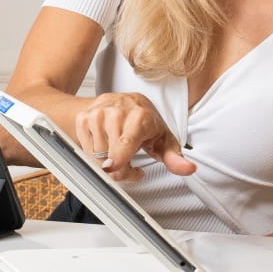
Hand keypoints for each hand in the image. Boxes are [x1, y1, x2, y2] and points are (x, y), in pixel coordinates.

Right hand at [74, 93, 195, 182]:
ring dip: (107, 163)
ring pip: (96, 156)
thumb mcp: (164, 139)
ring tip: (119, 153)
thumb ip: (175, 158)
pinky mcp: (83, 118)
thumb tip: (188, 169)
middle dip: (120, 170)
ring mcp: (98, 114)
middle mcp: (117, 112)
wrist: (122, 101)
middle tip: (130, 165)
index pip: (124, 145)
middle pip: (110, 158)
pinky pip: (85, 150)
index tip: (118, 169)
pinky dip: (94, 155)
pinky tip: (106, 145)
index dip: (121, 162)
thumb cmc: (145, 122)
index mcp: (139, 117)